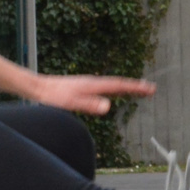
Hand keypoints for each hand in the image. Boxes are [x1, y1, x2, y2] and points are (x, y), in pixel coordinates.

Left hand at [25, 74, 155, 114]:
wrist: (38, 88)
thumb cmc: (53, 97)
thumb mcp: (71, 103)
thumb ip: (89, 105)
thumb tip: (107, 106)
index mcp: (93, 85)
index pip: (119, 85)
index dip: (135, 88)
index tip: (150, 89)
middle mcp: (93, 82)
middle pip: (119, 84)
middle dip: (136, 87)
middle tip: (152, 89)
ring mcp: (88, 84)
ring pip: (112, 85)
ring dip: (126, 87)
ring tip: (139, 90)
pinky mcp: (82, 87)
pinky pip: (104, 88)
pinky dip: (115, 89)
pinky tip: (114, 93)